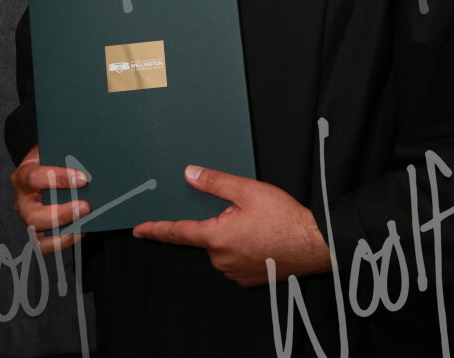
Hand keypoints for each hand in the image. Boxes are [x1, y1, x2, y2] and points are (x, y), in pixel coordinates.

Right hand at [11, 145, 90, 254]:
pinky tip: (82, 229)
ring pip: (38, 236)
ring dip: (64, 232)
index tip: (83, 179)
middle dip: (62, 214)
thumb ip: (66, 156)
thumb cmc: (51, 158)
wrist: (45, 166)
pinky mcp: (37, 232)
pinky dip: (65, 241)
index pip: (35, 178)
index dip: (59, 179)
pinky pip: (47, 246)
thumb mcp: (53, 150)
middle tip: (86, 207)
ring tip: (85, 222)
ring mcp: (28, 219)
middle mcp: (22, 201)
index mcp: (23, 176)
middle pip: (33, 216)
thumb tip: (89, 164)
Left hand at [132, 166, 331, 286]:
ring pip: (222, 247)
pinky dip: (243, 246)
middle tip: (245, 210)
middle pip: (207, 235)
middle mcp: (221, 260)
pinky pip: (235, 259)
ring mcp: (234, 272)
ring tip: (260, 223)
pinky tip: (262, 236)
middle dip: (219, 220)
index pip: (178, 232)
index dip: (156, 230)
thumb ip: (215, 183)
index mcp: (216, 238)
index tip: (139, 230)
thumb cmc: (284, 218)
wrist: (315, 244)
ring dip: (232, 234)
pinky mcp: (248, 278)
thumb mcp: (247, 190)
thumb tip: (189, 175)